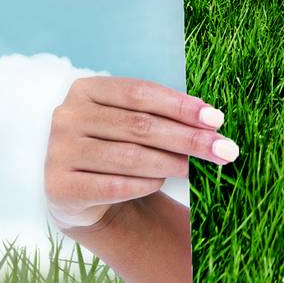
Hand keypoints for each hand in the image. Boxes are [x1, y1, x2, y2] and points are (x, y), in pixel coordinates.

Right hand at [44, 76, 238, 232]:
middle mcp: (66, 116)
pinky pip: (115, 186)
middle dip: (189, 139)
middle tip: (226, 150)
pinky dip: (145, 184)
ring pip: (130, 157)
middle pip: (140, 125)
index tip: (217, 119)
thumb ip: (165, 116)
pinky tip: (162, 183)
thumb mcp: (135, 123)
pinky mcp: (58, 188)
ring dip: (172, 163)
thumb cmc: (118, 147)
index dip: (181, 106)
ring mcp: (58, 152)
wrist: (80, 194)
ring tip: (199, 169)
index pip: (140, 93)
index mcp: (86, 89)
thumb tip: (213, 121)